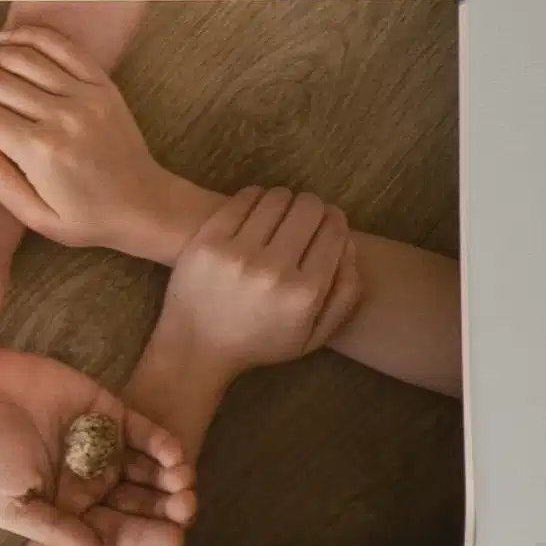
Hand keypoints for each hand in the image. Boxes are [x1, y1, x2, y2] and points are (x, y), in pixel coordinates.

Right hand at [0, 27, 211, 262]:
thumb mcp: (33, 216)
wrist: (144, 205)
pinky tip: (6, 41)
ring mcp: (84, 94)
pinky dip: (28, 36)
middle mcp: (61, 114)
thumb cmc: (87, 218)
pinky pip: (60, 46)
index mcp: (41, 150)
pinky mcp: (101, 83)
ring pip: (21, 57)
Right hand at [0, 347, 197, 545]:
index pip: (118, 529)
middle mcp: (92, 481)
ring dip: (173, 479)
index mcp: (69, 508)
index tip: (176, 538)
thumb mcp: (11, 505)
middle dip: (168, 509)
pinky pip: (145, 433)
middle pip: (142, 502)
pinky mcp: (110, 412)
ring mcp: (104, 446)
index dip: (149, 535)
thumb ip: (56, 531)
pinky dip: (163, 445)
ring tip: (182, 482)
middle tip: (185, 508)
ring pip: (151, 470)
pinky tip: (171, 455)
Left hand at [150, 185, 363, 377]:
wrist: (195, 348)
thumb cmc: (259, 343)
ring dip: (284, 200)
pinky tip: (257, 208)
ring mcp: (237, 253)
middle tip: (303, 217)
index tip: (327, 222)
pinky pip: (243, 200)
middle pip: (309, 208)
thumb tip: (350, 245)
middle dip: (313, 208)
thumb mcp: (314, 335)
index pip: (335, 231)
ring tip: (279, 213)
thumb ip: (345, 294)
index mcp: (305, 293)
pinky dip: (256, 197)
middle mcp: (274, 269)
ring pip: (277, 198)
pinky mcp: (207, 241)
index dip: (335, 220)